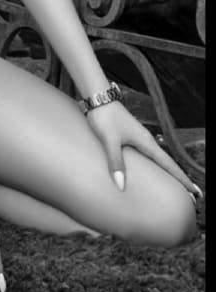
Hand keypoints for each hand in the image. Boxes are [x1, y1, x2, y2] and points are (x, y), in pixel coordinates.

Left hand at [85, 100, 202, 197]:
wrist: (98, 97)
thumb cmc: (105, 116)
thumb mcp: (110, 140)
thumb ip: (116, 162)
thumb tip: (122, 186)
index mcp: (146, 142)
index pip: (168, 164)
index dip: (182, 178)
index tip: (194, 192)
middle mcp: (145, 140)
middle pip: (166, 162)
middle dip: (178, 177)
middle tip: (190, 194)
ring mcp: (138, 137)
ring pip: (157, 158)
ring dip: (166, 171)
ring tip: (173, 184)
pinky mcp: (130, 135)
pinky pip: (146, 154)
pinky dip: (153, 164)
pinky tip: (149, 168)